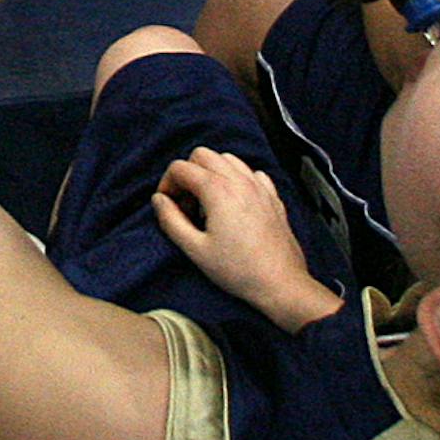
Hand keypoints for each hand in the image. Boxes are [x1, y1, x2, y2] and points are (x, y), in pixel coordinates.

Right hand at [153, 148, 342, 331]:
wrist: (280, 283)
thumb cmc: (239, 270)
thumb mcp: (195, 249)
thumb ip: (171, 220)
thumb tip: (159, 200)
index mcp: (217, 190)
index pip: (181, 168)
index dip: (167, 184)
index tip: (167, 205)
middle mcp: (239, 180)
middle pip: (203, 155)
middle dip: (188, 173)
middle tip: (186, 203)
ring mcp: (259, 186)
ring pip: (228, 159)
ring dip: (211, 173)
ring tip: (208, 203)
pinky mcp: (272, 197)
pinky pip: (250, 173)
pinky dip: (237, 179)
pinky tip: (234, 203)